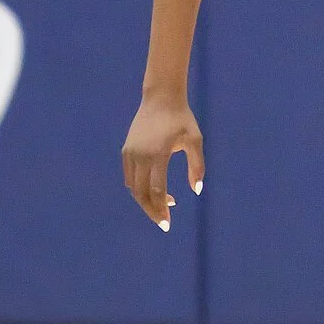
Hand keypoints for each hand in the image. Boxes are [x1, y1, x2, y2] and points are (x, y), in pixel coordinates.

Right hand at [122, 95, 204, 230]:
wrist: (160, 98)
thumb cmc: (181, 119)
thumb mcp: (195, 140)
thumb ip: (198, 166)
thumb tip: (197, 191)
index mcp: (158, 154)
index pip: (157, 190)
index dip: (161, 210)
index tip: (167, 225)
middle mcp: (141, 155)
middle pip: (142, 193)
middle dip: (152, 211)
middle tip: (164, 222)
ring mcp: (130, 153)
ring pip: (133, 187)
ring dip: (146, 200)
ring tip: (165, 205)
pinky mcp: (126, 150)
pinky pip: (129, 177)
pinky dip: (138, 189)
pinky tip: (153, 192)